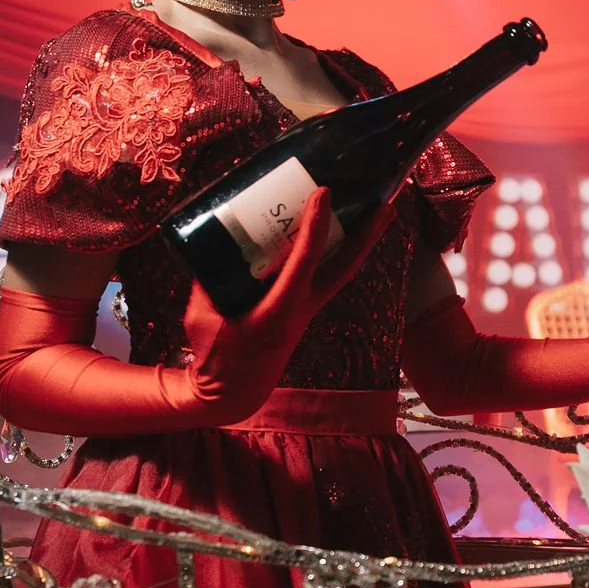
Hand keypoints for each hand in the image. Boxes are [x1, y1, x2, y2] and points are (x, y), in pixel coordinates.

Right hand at [182, 189, 393, 421]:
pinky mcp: (302, 312)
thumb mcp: (201, 316)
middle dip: (366, 237)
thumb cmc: (215, 355)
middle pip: (343, 268)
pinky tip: (344, 236)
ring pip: (341, 272)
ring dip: (362, 244)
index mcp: (276, 310)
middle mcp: (300, 309)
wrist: (234, 394)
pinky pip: (327, 277)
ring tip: (381, 214)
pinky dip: (340, 254)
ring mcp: (306, 312)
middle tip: (387, 206)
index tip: (322, 194)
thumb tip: (213, 243)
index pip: (303, 262)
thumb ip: (207, 281)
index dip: (314, 226)